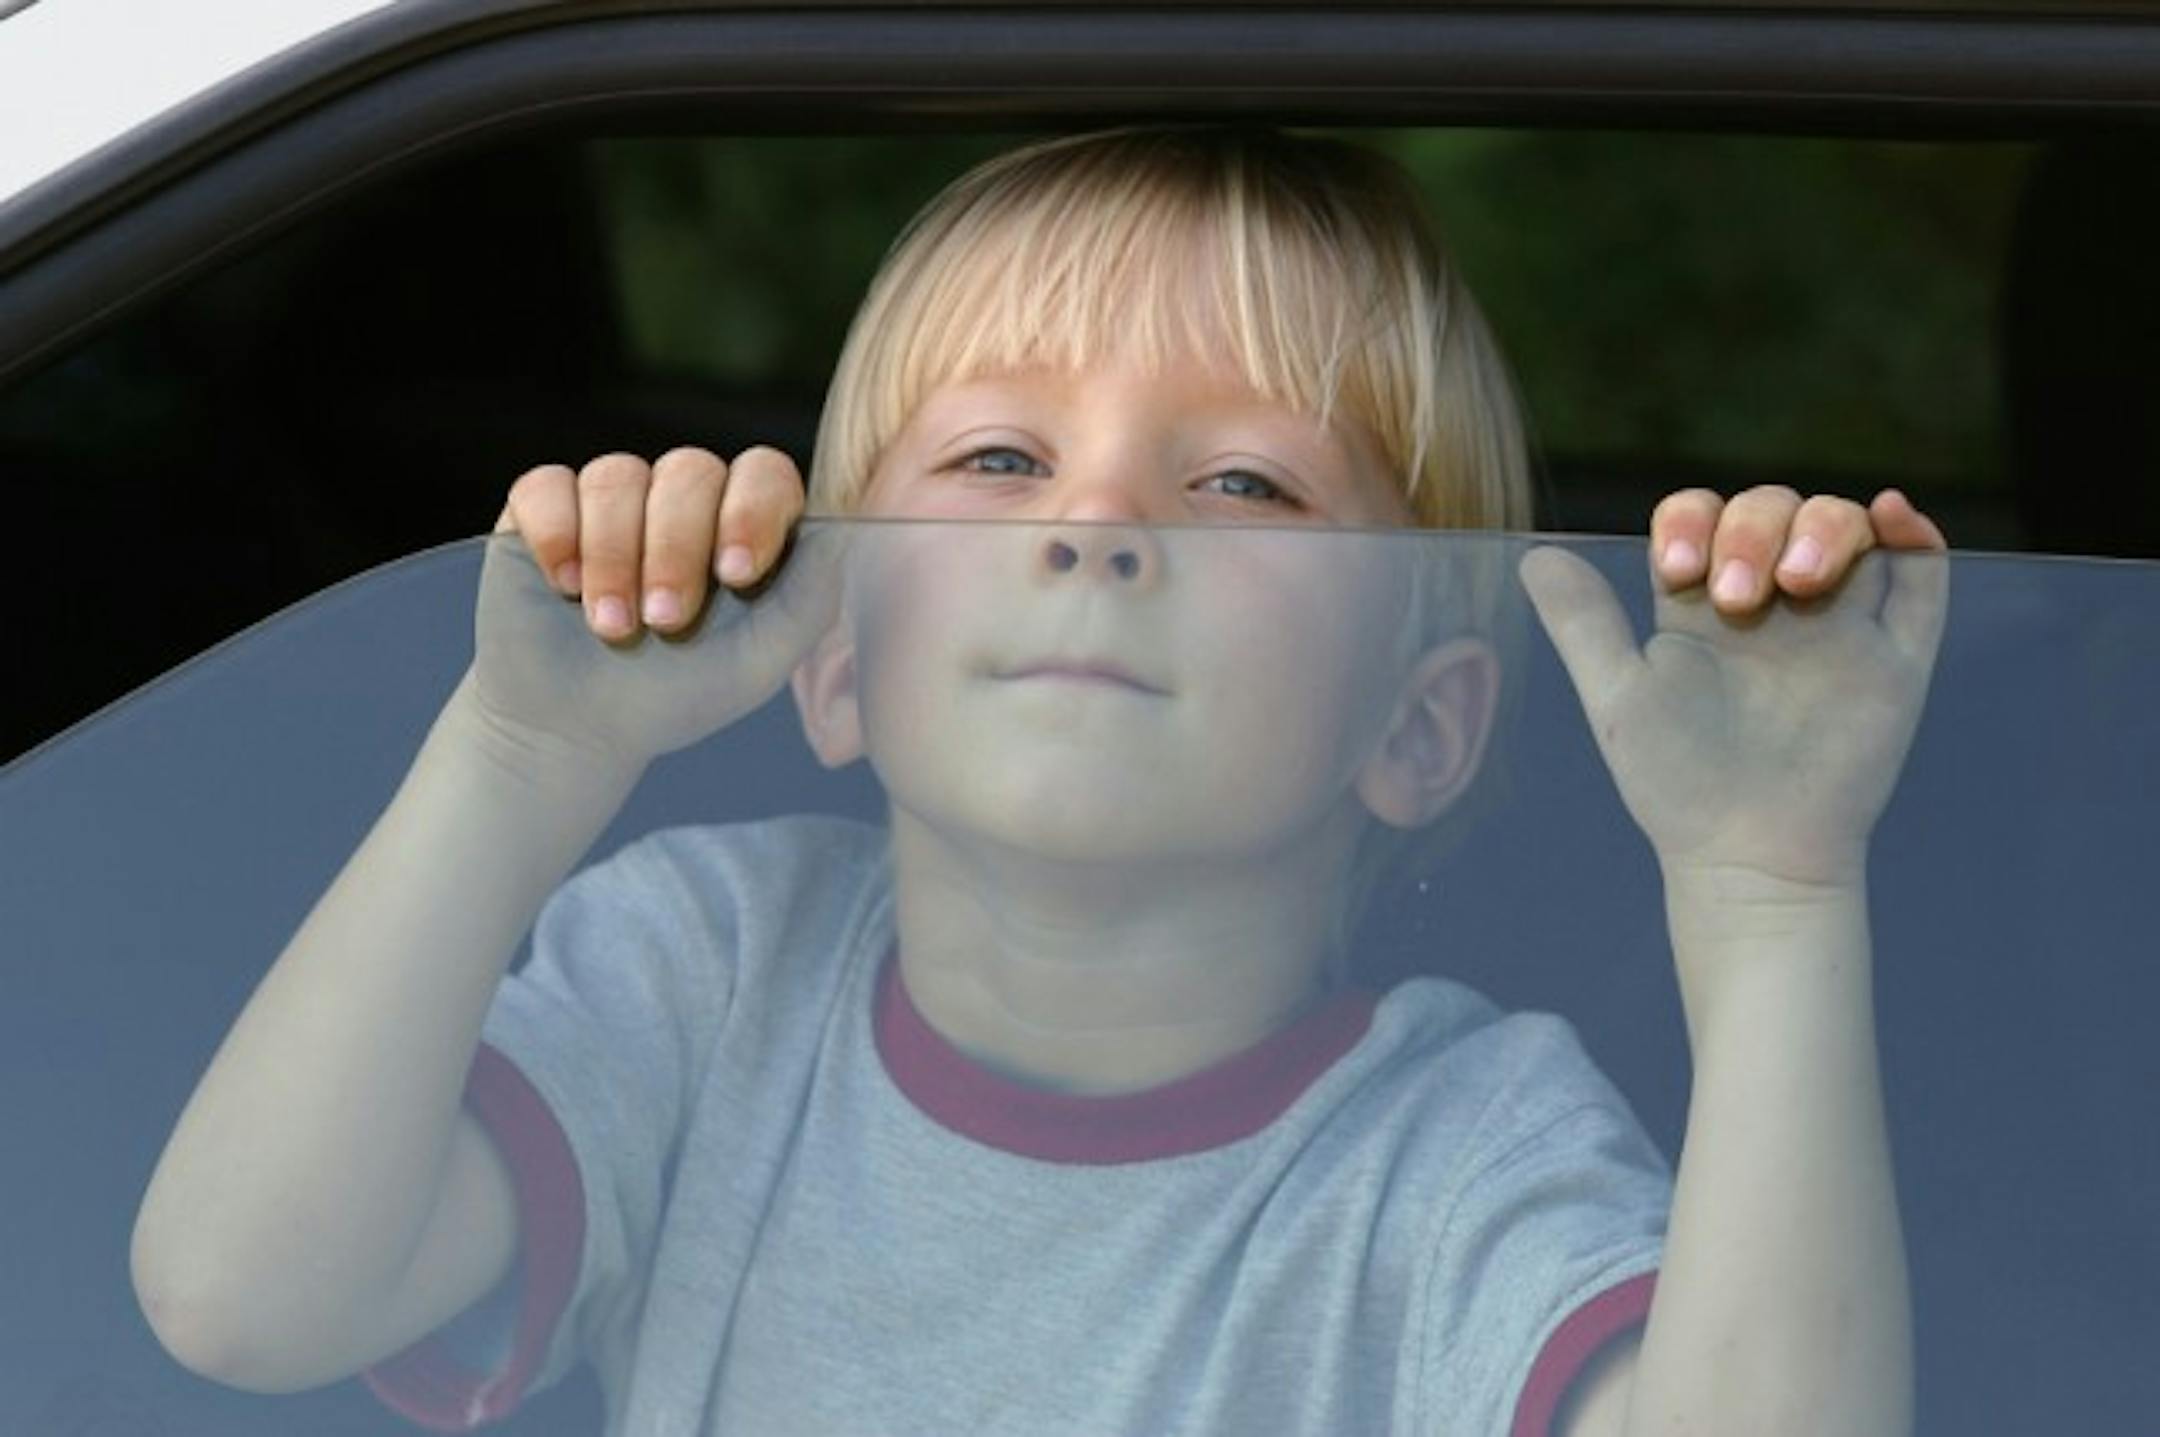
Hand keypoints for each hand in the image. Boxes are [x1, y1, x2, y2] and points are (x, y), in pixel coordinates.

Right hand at [467, 446, 840, 768]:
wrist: (578, 729)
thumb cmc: (678, 695)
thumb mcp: (758, 664)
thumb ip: (808, 601)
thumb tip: (836, 534)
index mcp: (743, 525)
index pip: (764, 475)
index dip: (752, 511)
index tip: (735, 575)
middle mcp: (682, 501)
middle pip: (690, 470)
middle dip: (676, 550)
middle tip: (664, 622)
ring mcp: (613, 499)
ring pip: (617, 476)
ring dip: (614, 555)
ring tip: (612, 626)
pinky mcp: (545, 509)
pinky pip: (546, 486)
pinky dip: (556, 533)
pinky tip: (563, 584)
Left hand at [1519, 486, 1948, 887]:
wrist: (1749, 853)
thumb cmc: (1678, 782)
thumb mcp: (1618, 698)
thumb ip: (1582, 626)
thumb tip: (1535, 554)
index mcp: (1702, 605)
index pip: (1702, 517)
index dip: (1691, 519)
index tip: (1676, 570)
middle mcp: (1771, 602)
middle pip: (1772, 510)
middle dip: (1753, 531)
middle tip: (1739, 598)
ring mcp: (1836, 623)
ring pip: (1844, 527)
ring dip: (1825, 526)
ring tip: (1799, 580)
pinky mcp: (1893, 656)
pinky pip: (1919, 580)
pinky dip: (1916, 536)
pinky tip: (1892, 514)